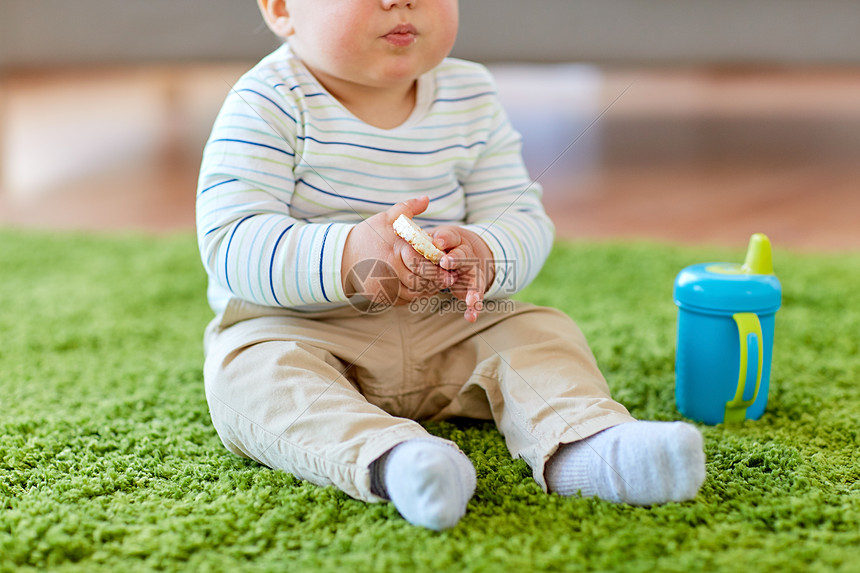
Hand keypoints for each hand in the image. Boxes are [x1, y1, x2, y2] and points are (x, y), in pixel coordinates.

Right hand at [341, 196, 456, 306]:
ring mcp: (384, 284)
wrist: (341, 256)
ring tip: (437, 285)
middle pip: (420, 280)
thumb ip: (407, 208)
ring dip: (427, 290)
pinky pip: (403, 300)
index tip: (448, 264)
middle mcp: (390, 269)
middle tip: (449, 279)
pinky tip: (421, 289)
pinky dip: (414, 297)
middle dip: (437, 281)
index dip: (438, 266)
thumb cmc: (367, 235)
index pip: (422, 262)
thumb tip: (426, 199)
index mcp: (395, 249)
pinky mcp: (381, 296)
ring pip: (414, 293)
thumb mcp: (386, 218)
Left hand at [430, 226, 495, 322]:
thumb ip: (422, 241)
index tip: (437, 242)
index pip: (451, 237)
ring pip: (475, 278)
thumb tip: (400, 233)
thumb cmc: (440, 248)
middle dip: (455, 259)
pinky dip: (474, 308)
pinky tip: (471, 317)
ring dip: (472, 289)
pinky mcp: (475, 286)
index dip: (444, 239)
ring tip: (471, 300)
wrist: (460, 255)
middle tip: (445, 262)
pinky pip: (475, 297)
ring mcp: (472, 271)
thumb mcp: (432, 241)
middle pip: (463, 256)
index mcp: (455, 241)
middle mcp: (466, 255)